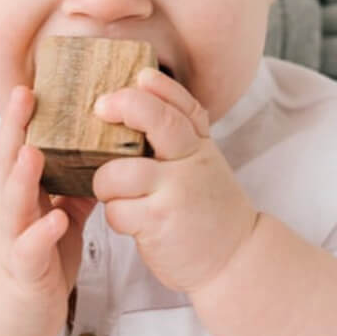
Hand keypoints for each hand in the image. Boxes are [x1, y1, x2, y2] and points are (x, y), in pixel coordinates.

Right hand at [0, 85, 97, 335]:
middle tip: (24, 94)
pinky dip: (41, 233)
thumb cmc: (29, 263)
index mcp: (19, 196)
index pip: (20, 146)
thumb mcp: (51, 219)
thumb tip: (97, 157)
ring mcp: (12, 240)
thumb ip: (68, 189)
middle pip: (9, 162)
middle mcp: (9, 211)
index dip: (24, 116)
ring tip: (34, 151)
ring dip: (22, 177)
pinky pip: (30, 250)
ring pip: (13, 203)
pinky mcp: (22, 272)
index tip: (33, 81)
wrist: (1, 321)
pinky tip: (55, 219)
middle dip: (16, 129)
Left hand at [91, 67, 259, 292]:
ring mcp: (176, 192)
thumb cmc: (207, 207)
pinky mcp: (159, 222)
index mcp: (200, 146)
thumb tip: (144, 85)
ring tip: (116, 193)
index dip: (159, 88)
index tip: (140, 77)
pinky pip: (117, 210)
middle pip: (159, 121)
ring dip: (105, 182)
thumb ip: (183, 130)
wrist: (236, 258)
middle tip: (101, 107)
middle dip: (126, 107)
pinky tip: (131, 221)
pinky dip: (116, 216)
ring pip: (118, 172)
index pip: (182, 106)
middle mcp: (191, 163)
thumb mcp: (204, 162)